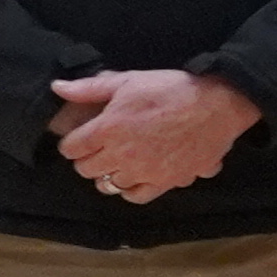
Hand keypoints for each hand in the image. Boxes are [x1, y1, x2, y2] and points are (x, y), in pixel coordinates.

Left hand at [49, 65, 257, 201]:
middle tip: (99, 148)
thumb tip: (57, 87)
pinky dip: (131, 190)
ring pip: (108, 185)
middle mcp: (121, 155)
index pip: (71, 148)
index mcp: (107, 129)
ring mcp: (144, 172)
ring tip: (119, 162)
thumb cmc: (172, 89)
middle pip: (86, 169)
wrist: (218, 104)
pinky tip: (136, 177)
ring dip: (108, 174)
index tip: (81, 137)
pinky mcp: (166, 182)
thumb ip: (90, 87)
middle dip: (87, 158)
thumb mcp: (129, 80)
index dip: (72, 142)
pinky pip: (136, 197)